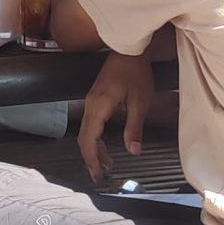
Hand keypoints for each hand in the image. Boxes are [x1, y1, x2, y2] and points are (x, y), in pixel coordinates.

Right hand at [78, 53, 156, 182]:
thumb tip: (133, 150)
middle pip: (83, 138)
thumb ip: (134, 128)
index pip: (89, 139)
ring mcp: (91, 101)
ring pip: (86, 132)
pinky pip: (90, 123)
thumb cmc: (135, 71)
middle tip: (99, 175)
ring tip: (107, 163)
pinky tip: (106, 144)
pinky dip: (96, 138)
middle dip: (91, 158)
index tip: (97, 174)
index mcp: (99, 106)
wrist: (129, 49)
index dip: (92, 159)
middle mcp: (90, 104)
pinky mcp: (96, 98)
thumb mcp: (140, 102)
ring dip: (94, 149)